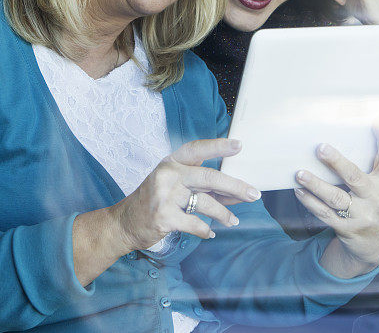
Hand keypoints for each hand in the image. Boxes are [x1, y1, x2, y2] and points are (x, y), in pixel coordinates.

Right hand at [109, 138, 260, 250]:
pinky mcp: (163, 216)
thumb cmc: (157, 201)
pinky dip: (205, 229)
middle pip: (209, 178)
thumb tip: (238, 192)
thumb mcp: (176, 185)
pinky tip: (210, 232)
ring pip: (205, 203)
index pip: (197, 149)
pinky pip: (195, 223)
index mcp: (172, 162)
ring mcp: (164, 195)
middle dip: (235, 187)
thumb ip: (203, 185)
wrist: (124, 223)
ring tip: (233, 221)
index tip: (239, 145)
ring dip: (223, 214)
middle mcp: (168, 174)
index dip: (219, 146)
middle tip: (254, 194)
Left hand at [293, 125, 378, 274]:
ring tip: (300, 174)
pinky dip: (311, 203)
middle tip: (320, 148)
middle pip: (355, 178)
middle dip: (337, 163)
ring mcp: (361, 216)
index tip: (378, 121)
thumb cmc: (375, 201)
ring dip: (316, 185)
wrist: (376, 244)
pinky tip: (299, 192)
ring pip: (336, 199)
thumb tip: (372, 124)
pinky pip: (325, 215)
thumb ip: (376, 161)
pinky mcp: (346, 229)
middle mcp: (376, 199)